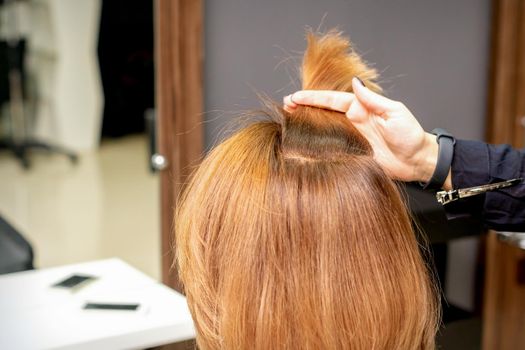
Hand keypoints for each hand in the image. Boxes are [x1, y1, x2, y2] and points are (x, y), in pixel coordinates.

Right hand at [284, 78, 449, 187]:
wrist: (417, 161)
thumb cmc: (410, 134)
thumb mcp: (393, 112)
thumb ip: (372, 99)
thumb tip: (355, 82)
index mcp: (361, 108)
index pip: (332, 100)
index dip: (313, 98)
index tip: (295, 97)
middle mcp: (353, 122)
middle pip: (323, 112)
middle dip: (304, 107)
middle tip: (285, 105)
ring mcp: (350, 138)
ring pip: (323, 128)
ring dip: (306, 123)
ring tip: (288, 119)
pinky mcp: (351, 154)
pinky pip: (330, 148)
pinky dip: (316, 145)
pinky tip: (303, 143)